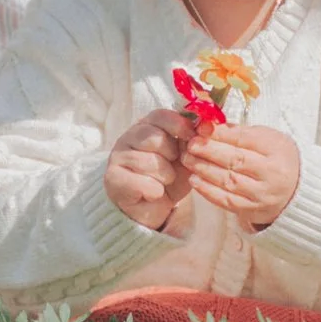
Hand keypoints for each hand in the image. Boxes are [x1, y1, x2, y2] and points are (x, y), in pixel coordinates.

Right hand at [106, 109, 191, 231]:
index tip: (191, 137)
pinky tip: (152, 193)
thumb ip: (193, 141)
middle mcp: (128, 137)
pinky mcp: (112, 178)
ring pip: (150, 162)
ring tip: (164, 181)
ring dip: (165, 176)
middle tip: (172, 165)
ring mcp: (117, 156)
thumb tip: (207, 126)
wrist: (153, 206)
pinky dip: (155, 191)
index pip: (160, 115)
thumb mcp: (185, 156)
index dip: (179, 125)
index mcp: (146, 126)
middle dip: (172, 155)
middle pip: (155, 137)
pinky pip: (143, 183)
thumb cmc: (170, 176)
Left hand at [182, 121, 300, 230]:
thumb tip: (210, 125)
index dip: (220, 134)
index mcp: (278, 149)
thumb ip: (241, 132)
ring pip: (228, 181)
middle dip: (208, 150)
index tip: (202, 128)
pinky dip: (208, 190)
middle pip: (236, 160)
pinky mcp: (253, 210)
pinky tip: (194, 180)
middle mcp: (272, 173)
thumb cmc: (278, 158)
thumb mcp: (269, 138)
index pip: (245, 139)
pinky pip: (227, 201)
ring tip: (188, 159)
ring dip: (203, 169)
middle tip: (190, 144)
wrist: (297, 191)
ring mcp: (262, 194)